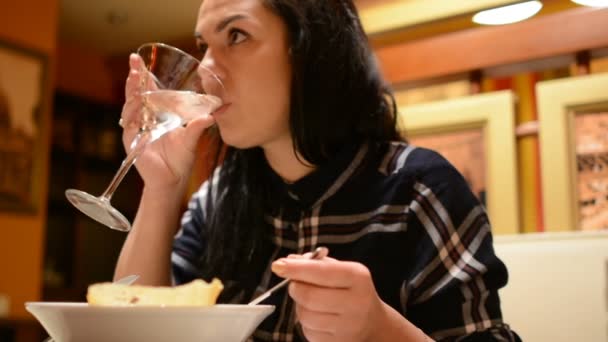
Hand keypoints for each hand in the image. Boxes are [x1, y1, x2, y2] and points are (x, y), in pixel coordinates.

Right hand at [120, 53, 215, 193]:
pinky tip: (136, 104)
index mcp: (159, 113)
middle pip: (136, 93)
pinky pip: (129, 124)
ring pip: (130, 105)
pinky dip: (131, 114)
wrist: (172, 179)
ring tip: (135, 78)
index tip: (141, 60)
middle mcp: (145, 118)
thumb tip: (212, 116)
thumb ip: (198, 127)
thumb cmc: (181, 158)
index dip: (144, 76)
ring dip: (132, 91)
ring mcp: (137, 128)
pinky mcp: (131, 140)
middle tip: (134, 61)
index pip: (149, 90)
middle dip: (134, 77)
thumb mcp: (191, 139)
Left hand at [271, 253, 383, 341]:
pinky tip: (318, 317)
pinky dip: (306, 323)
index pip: (321, 272)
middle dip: (295, 288)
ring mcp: (348, 327)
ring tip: (311, 302)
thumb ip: (316, 263)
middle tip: (295, 284)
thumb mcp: (342, 270)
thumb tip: (288, 260)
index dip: (296, 269)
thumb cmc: (352, 291)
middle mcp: (356, 303)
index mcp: (357, 277)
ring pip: (305, 315)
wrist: (374, 324)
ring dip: (300, 306)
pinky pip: (308, 331)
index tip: (278, 265)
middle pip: (309, 296)